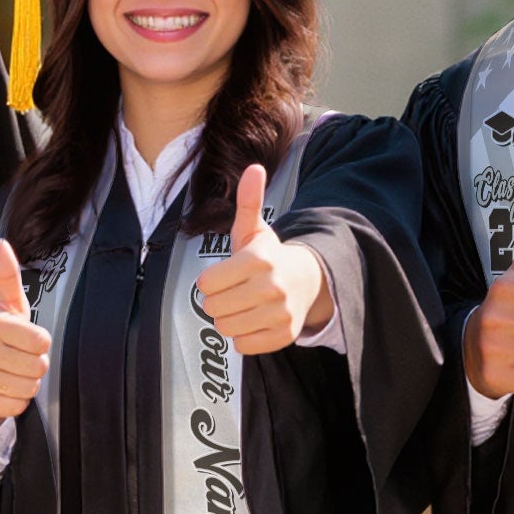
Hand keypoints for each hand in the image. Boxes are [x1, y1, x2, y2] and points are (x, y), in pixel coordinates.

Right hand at [0, 239, 50, 439]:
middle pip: (38, 367)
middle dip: (35, 365)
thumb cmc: (0, 336)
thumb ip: (7, 275)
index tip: (25, 338)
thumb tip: (0, 243)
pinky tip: (3, 389)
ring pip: (29, 388)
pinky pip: (17, 406)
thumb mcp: (7, 304)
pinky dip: (16, 401)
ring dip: (26, 383)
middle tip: (19, 358)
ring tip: (11, 373)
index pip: (41, 340)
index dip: (40, 342)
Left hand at [194, 164, 330, 354]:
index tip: (224, 276)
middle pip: (213, 308)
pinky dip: (243, 336)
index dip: (209, 281)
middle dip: (217, 301)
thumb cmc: (269, 256)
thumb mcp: (254, 229)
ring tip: (243, 306)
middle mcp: (272, 288)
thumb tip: (254, 168)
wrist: (307, 281)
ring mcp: (280, 314)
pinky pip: (243, 345)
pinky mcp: (284, 336)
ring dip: (228, 319)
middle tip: (233, 292)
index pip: (206, 284)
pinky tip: (254, 320)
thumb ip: (248, 201)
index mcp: (259, 260)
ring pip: (226, 329)